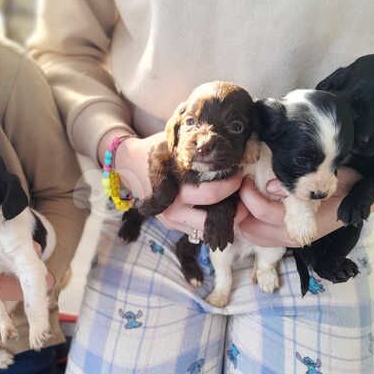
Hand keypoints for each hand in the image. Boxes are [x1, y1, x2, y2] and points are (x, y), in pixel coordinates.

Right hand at [112, 131, 243, 234]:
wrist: (129, 164)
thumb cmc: (155, 149)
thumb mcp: (174, 142)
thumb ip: (197, 146)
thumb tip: (229, 142)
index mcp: (174, 186)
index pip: (211, 193)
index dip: (232, 185)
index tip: (241, 174)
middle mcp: (172, 208)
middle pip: (211, 219)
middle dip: (234, 211)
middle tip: (245, 196)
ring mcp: (170, 220)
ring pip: (205, 231)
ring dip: (223, 220)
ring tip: (235, 204)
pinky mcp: (171, 226)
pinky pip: (196, 231)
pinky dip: (210, 223)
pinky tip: (219, 209)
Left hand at [237, 167, 364, 246]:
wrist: (360, 198)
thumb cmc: (345, 184)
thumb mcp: (330, 177)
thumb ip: (303, 183)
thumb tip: (272, 187)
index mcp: (303, 221)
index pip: (263, 212)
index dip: (248, 194)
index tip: (244, 178)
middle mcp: (292, 236)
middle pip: (250, 228)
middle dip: (240, 208)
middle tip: (239, 188)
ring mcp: (288, 241)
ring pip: (250, 235)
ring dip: (242, 217)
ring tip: (244, 196)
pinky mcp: (285, 240)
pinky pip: (258, 237)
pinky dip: (248, 223)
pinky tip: (249, 207)